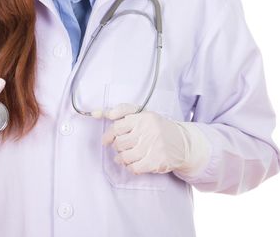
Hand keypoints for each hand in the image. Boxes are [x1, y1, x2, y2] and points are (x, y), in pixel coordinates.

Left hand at [93, 103, 210, 175]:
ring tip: (125, 157)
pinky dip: (131, 167)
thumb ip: (120, 111)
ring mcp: (153, 146)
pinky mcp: (156, 161)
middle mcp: (148, 131)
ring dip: (122, 159)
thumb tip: (96, 113)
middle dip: (117, 148)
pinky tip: (134, 164)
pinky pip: (134, 168)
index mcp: (143, 118)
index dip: (108, 135)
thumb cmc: (157, 128)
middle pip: (119, 143)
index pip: (117, 127)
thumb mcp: (142, 114)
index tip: (106, 140)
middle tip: (122, 148)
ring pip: (125, 157)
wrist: (183, 143)